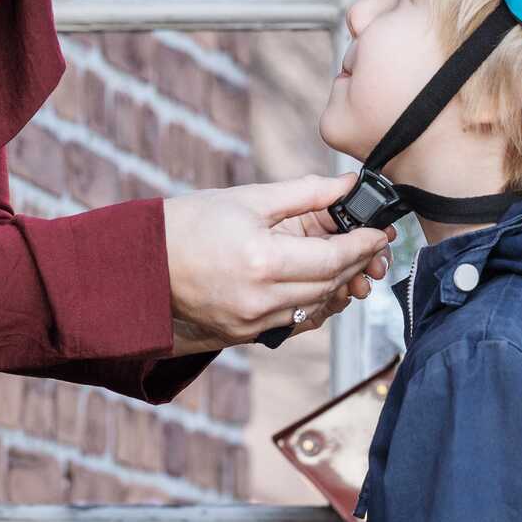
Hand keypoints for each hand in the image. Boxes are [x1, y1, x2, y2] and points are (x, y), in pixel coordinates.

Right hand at [163, 170, 395, 352]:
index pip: (332, 258)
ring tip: (349, 262)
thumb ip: (303, 193)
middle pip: (329, 285)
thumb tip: (346, 184)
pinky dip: (311, 305)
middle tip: (371, 244)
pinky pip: (293, 323)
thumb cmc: (190, 223)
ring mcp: (252, 323)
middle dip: (356, 263)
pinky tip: (317, 286)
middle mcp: (261, 299)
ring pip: (315, 308)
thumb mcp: (248, 198)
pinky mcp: (244, 336)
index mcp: (263, 261)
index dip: (362, 244)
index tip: (379, 232)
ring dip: (337, 286)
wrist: (141, 264)